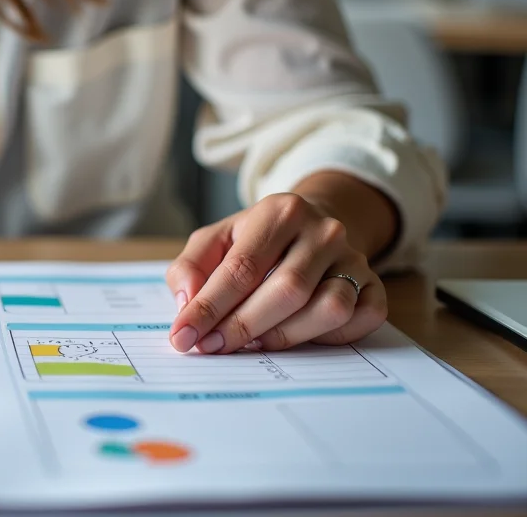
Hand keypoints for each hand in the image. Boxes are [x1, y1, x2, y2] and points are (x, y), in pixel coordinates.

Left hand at [165, 192, 386, 353]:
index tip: (184, 336)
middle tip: (211, 347)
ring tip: (254, 342)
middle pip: (286, 291)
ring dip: (285, 336)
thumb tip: (188, 301)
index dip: (210, 307)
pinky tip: (298, 335)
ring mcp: (355, 259)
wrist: (311, 228)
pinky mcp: (376, 285)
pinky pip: (360, 321)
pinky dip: (329, 337)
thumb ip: (191, 267)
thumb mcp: (215, 240)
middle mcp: (324, 231)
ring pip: (328, 309)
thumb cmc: (255, 241)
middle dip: (242, 327)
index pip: (242, 267)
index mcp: (280, 212)